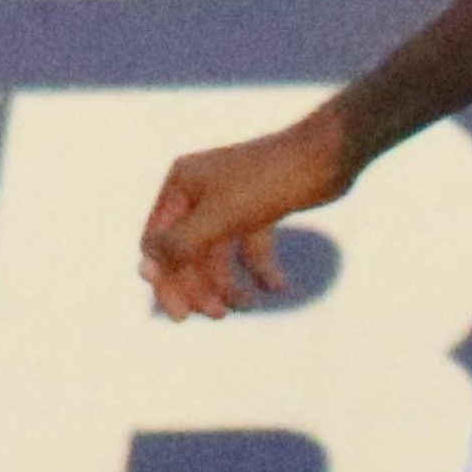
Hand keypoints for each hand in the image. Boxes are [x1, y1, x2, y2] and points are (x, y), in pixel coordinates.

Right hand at [139, 115, 347, 318]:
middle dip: (200, 286)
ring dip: (229, 283)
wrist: (327, 155)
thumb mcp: (218, 217)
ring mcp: (230, 200)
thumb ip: (179, 244)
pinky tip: (277, 287)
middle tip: (218, 315)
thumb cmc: (268, 182)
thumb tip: (144, 268)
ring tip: (247, 306)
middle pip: (187, 252)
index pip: (157, 243)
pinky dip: (260, 268)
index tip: (181, 315)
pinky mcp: (259, 209)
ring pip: (218, 253)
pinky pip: (250, 247)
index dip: (165, 280)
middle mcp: (200, 190)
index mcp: (181, 184)